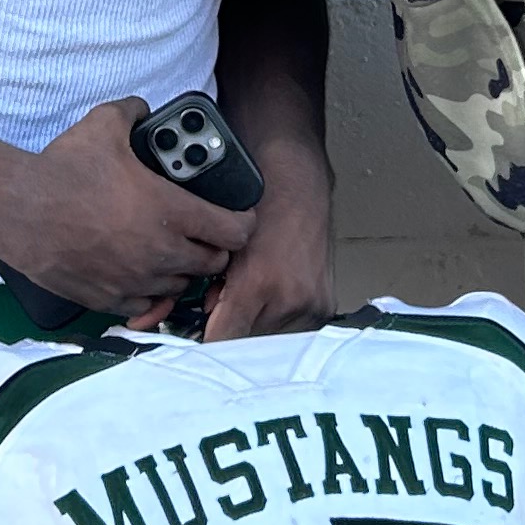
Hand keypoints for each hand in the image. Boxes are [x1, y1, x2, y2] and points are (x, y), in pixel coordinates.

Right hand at [0, 99, 255, 321]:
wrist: (17, 210)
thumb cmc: (62, 170)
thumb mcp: (103, 125)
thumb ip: (134, 112)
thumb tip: (143, 108)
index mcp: (172, 211)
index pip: (236, 231)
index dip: (242, 222)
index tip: (237, 216)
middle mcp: (162, 252)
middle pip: (213, 263)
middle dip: (213, 247)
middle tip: (201, 232)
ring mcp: (136, 280)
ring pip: (180, 286)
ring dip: (181, 271)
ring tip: (169, 250)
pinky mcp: (109, 299)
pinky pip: (146, 305)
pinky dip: (148, 292)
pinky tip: (139, 274)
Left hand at [200, 171, 335, 341]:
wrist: (298, 181)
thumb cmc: (257, 204)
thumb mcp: (223, 247)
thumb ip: (213, 292)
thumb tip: (209, 322)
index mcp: (257, 284)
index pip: (223, 340)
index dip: (207, 342)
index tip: (200, 341)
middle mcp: (288, 300)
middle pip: (247, 343)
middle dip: (233, 328)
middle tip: (228, 303)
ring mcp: (311, 305)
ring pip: (270, 339)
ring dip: (258, 324)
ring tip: (255, 293)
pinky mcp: (325, 306)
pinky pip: (294, 330)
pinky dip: (280, 318)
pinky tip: (275, 294)